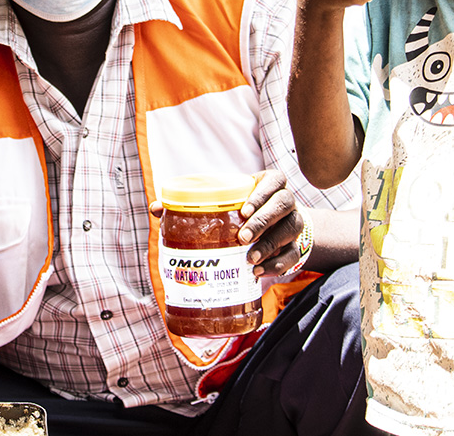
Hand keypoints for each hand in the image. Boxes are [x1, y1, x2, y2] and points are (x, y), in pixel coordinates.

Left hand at [149, 171, 304, 277]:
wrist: (274, 227)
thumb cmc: (240, 210)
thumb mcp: (223, 201)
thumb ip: (191, 202)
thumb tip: (155, 209)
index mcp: (269, 183)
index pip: (273, 180)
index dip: (261, 194)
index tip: (242, 209)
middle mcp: (286, 200)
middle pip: (283, 205)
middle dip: (263, 222)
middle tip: (242, 237)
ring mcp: (295, 223)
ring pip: (290, 231)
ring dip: (270, 246)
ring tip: (249, 260)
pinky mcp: (298, 246)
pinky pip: (294, 255)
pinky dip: (278, 265)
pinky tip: (258, 272)